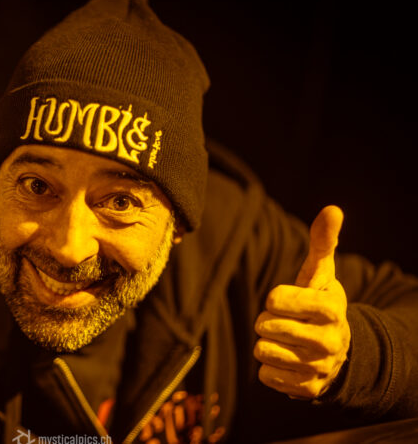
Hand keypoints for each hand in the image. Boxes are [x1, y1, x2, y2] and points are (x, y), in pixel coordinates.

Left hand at [254, 205, 350, 398]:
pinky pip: (265, 375)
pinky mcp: (306, 389)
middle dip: (267, 321)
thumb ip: (323, 242)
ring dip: (267, 344)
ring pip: (263, 351)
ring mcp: (319, 368)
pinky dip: (269, 367)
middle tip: (284, 321)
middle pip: (266, 326)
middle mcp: (329, 341)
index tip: (284, 299)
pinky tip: (286, 360)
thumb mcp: (320, 272)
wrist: (336, 350)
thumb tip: (333, 209)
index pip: (277, 300)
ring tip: (285, 340)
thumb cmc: (318, 302)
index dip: (275, 298)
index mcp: (331, 309)